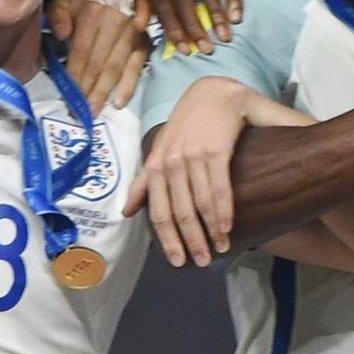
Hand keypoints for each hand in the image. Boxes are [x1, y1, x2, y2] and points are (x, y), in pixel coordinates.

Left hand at [48, 0, 147, 112]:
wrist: (116, 0)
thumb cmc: (86, 8)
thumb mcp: (66, 4)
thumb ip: (58, 16)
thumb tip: (62, 35)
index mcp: (94, 10)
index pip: (82, 50)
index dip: (74, 75)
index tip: (67, 95)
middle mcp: (117, 19)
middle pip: (99, 62)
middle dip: (87, 89)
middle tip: (78, 111)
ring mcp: (134, 32)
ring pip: (116, 68)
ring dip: (103, 92)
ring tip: (93, 111)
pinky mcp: (145, 44)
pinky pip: (136, 68)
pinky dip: (128, 87)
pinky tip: (118, 103)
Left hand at [126, 76, 271, 264]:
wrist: (215, 91)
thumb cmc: (188, 122)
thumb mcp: (159, 149)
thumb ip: (144, 179)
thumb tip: (126, 212)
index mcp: (156, 165)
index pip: (158, 211)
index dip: (167, 239)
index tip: (178, 261)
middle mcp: (171, 162)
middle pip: (179, 212)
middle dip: (190, 241)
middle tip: (201, 262)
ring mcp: (193, 156)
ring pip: (199, 203)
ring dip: (210, 230)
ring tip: (220, 248)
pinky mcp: (216, 149)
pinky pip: (219, 187)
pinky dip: (223, 210)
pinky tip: (227, 227)